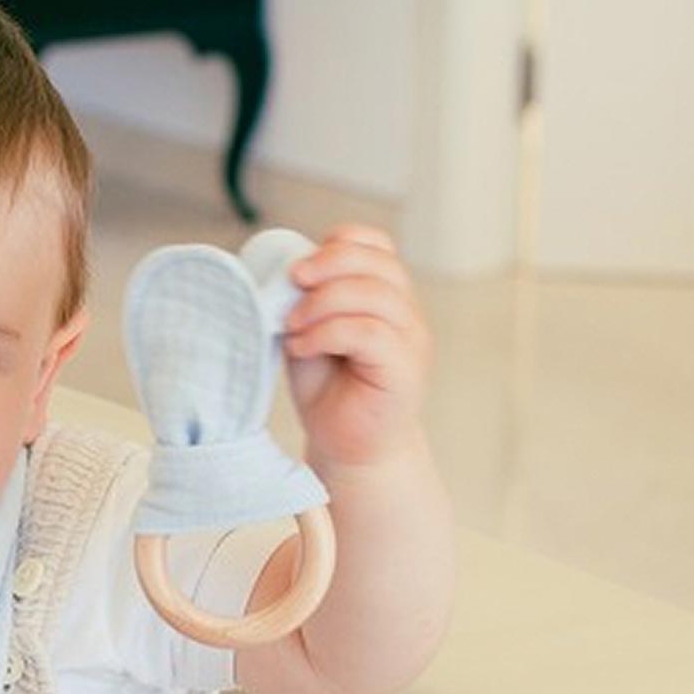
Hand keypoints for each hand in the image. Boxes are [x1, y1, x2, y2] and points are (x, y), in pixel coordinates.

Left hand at [282, 227, 433, 473]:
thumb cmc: (329, 392)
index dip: (340, 243)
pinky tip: (302, 347)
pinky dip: (327, 333)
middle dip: (328, 265)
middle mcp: (406, 313)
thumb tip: (282, 272)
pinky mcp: (405, 369)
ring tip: (291, 326)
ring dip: (323, 303)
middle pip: (379, 263)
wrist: (349, 449)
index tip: (300, 266)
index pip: (378, 245)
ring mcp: (411, 340)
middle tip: (292, 283)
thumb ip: (306, 301)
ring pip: (374, 294)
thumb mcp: (310, 333)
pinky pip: (369, 332)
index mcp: (386, 295)